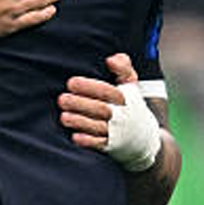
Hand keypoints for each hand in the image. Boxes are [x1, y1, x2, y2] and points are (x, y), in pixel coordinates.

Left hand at [59, 54, 161, 170]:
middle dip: (80, 104)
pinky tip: (75, 137)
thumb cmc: (129, 101)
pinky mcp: (110, 145)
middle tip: (62, 99)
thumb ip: (123, 66)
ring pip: (98, 127)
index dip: (89, 87)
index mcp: (125, 96)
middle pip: (101, 109)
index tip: (71, 82)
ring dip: (80, 122)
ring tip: (64, 117)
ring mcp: (116, 131)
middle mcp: (121, 115)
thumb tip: (111, 60)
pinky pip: (99, 144)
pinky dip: (88, 141)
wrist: (142, 133)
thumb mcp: (130, 81)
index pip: (107, 91)